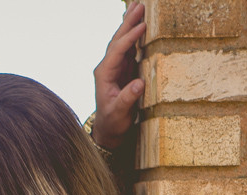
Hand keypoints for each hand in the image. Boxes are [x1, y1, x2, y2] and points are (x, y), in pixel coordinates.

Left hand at [92, 1, 145, 149]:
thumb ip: (127, 99)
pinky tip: (139, 24)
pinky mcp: (122, 69)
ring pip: (122, 41)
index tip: (142, 26)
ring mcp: (115, 67)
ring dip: (130, 24)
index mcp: (104, 74)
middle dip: (128, 22)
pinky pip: (128, 48)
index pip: (117, 51)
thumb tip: (139, 84)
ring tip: (139, 7)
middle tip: (139, 4)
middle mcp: (107, 67)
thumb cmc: (113, 122)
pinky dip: (134, 34)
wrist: (108, 129)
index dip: (129, 38)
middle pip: (117, 39)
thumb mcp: (119, 113)